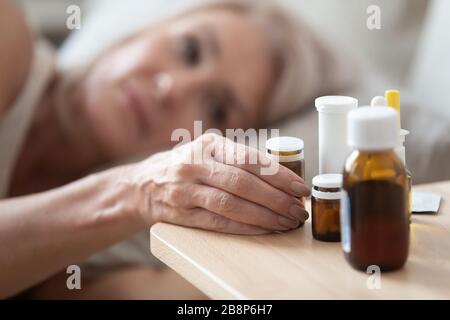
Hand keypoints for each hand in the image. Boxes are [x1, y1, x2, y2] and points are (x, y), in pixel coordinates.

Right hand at [129, 133, 309, 234]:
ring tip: (286, 222)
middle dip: (276, 199)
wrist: (143, 184)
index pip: (249, 159)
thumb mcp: (208, 151)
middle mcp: (195, 163)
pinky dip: (245, 227)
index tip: (300, 188)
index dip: (279, 175)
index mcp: (209, 143)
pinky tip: (264, 229)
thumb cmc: (187, 166)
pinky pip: (218, 222)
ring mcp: (185, 189)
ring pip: (231, 204)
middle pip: (243, 183)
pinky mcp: (181, 213)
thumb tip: (283, 176)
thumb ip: (237, 159)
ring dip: (264, 216)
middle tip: (298, 209)